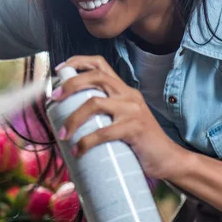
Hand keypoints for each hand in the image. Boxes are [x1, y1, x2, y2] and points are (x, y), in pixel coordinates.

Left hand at [52, 55, 188, 179]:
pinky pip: (103, 132)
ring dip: (73, 119)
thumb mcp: (121, 119)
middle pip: (95, 77)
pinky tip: (78, 151)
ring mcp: (132, 111)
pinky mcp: (134, 129)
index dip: (77, 62)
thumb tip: (68, 117)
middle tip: (54, 98)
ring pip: (94, 103)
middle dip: (70, 84)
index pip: (100, 64)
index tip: (59, 69)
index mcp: (123, 90)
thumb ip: (103, 113)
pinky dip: (86, 142)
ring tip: (63, 135)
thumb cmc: (138, 142)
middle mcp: (128, 95)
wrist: (167, 160)